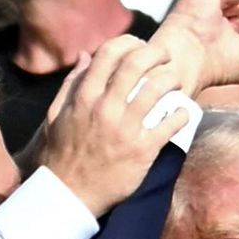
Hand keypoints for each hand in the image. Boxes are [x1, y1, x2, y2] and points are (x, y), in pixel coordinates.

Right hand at [37, 36, 189, 217]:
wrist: (68, 195)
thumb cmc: (61, 156)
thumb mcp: (56, 115)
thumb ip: (71, 84)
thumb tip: (86, 56)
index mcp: (84, 97)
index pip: (108, 54)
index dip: (128, 43)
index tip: (139, 46)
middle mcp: (105, 108)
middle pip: (136, 64)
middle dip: (156, 53)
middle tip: (166, 56)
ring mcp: (125, 129)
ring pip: (157, 89)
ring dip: (171, 79)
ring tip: (176, 83)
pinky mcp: (142, 150)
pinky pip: (170, 123)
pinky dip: (182, 114)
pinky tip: (183, 114)